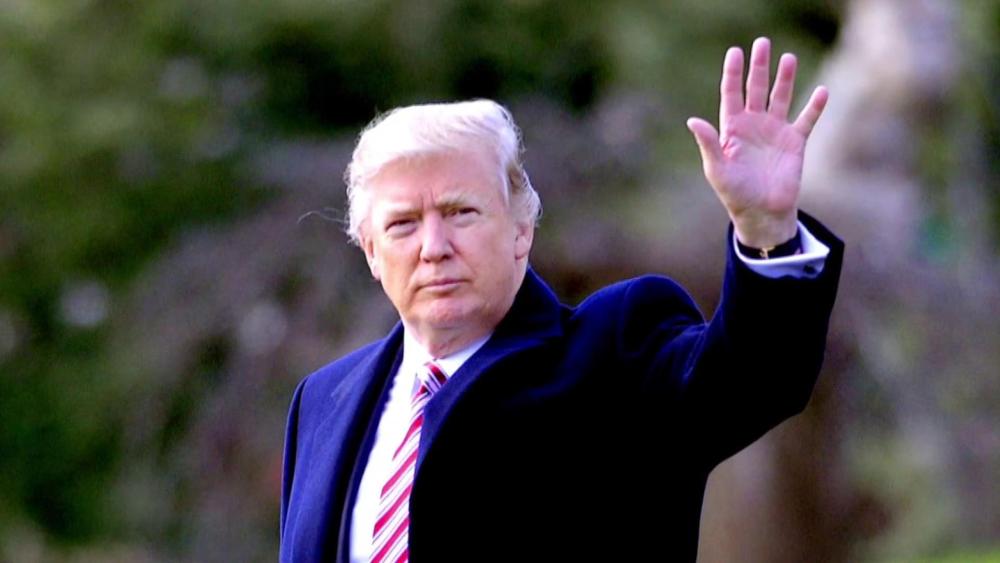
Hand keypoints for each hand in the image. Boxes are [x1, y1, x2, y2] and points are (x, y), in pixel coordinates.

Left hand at [687, 37, 827, 248]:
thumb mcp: (717, 169)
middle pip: (757, 89)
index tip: (735, 52)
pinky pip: (807, 120)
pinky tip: (822, 91)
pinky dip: (815, 107)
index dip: (733, 73)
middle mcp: (754, 124)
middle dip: (759, 67)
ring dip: (785, 78)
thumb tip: (693, 121)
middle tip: (763, 43)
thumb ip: (708, 144)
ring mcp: (775, 131)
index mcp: (732, 128)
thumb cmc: (734, 193)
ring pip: (782, 97)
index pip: (732, 94)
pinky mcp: (795, 142)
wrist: (761, 213)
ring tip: (788, 58)